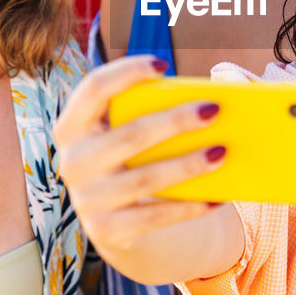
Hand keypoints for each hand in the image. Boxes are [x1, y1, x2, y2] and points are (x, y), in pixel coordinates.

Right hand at [55, 56, 226, 258]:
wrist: (118, 222)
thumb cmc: (134, 160)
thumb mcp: (132, 131)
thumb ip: (158, 105)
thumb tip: (221, 81)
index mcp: (74, 125)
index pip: (93, 89)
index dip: (126, 72)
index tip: (163, 64)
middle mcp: (73, 162)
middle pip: (130, 135)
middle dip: (175, 121)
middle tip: (213, 110)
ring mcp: (87, 199)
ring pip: (146, 179)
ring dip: (187, 165)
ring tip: (221, 152)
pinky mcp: (106, 231)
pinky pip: (155, 217)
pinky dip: (189, 207)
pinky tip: (217, 197)